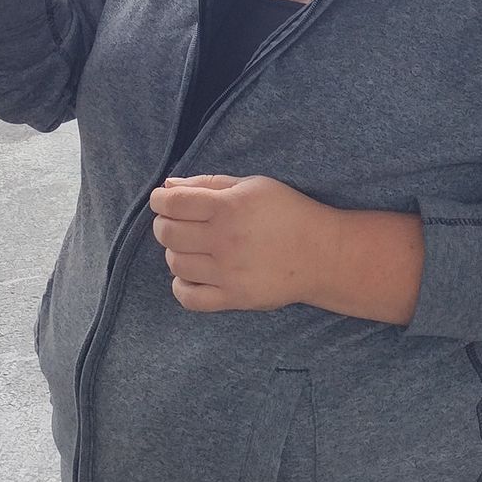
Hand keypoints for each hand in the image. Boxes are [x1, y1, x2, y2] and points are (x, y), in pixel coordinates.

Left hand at [148, 174, 335, 313]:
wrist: (322, 254)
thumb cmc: (288, 212)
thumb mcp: (253, 185)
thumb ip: (209, 183)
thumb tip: (169, 186)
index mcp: (228, 207)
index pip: (173, 203)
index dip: (159, 200)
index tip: (161, 200)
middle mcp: (224, 240)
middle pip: (168, 233)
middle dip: (164, 224)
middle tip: (175, 222)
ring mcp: (227, 272)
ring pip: (176, 263)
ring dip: (175, 252)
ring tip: (191, 246)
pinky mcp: (234, 298)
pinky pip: (188, 297)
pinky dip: (181, 285)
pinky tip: (192, 274)